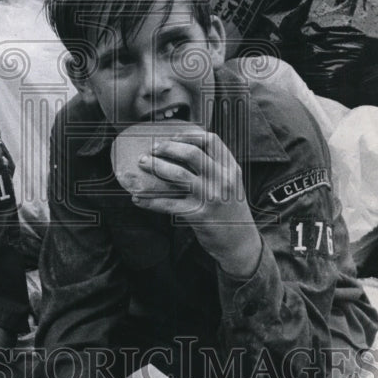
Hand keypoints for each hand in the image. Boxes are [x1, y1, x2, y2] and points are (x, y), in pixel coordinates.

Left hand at [134, 131, 262, 278]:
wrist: (240, 242)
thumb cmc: (229, 209)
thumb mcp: (230, 184)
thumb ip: (215, 167)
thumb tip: (181, 149)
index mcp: (231, 168)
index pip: (211, 140)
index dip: (189, 136)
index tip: (172, 137)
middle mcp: (222, 180)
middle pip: (191, 153)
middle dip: (167, 147)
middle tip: (152, 149)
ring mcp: (210, 197)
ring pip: (178, 174)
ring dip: (155, 166)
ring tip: (142, 163)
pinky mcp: (198, 215)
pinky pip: (168, 203)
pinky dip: (150, 200)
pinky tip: (138, 198)